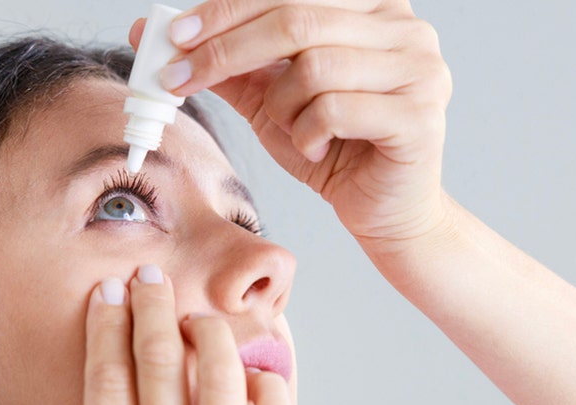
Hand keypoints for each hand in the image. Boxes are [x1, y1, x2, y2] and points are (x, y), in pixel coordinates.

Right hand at [0, 266, 293, 404]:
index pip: (106, 387)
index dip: (105, 330)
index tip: (106, 294)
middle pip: (161, 368)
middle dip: (152, 309)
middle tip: (149, 273)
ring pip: (221, 383)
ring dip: (209, 335)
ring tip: (195, 315)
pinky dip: (268, 386)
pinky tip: (253, 369)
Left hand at [132, 0, 452, 248]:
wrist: (384, 212)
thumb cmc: (333, 149)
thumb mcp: (270, 99)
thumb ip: (228, 64)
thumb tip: (155, 32)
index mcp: (374, 6)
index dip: (228, 9)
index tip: (176, 37)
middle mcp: (407, 27)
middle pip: (298, 19)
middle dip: (227, 50)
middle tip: (181, 79)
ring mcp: (420, 69)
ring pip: (314, 67)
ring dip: (281, 106)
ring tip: (290, 130)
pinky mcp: (419, 116)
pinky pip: (335, 109)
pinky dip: (308, 133)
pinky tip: (316, 149)